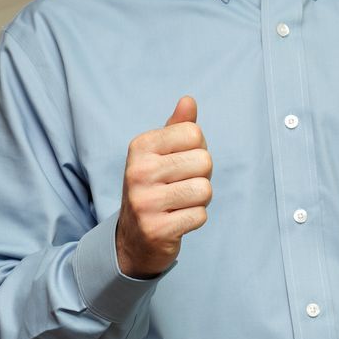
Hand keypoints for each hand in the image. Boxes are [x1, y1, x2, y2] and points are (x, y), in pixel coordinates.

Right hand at [115, 96, 212, 277]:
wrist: (134, 238)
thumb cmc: (155, 188)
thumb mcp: (161, 154)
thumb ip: (177, 127)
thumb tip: (188, 100)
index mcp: (140, 147)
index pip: (194, 133)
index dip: (197, 149)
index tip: (180, 164)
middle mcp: (138, 171)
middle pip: (204, 161)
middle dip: (201, 176)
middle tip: (180, 187)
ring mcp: (144, 201)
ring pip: (204, 190)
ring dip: (199, 200)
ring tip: (179, 203)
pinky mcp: (156, 229)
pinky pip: (200, 216)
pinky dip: (194, 219)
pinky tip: (176, 220)